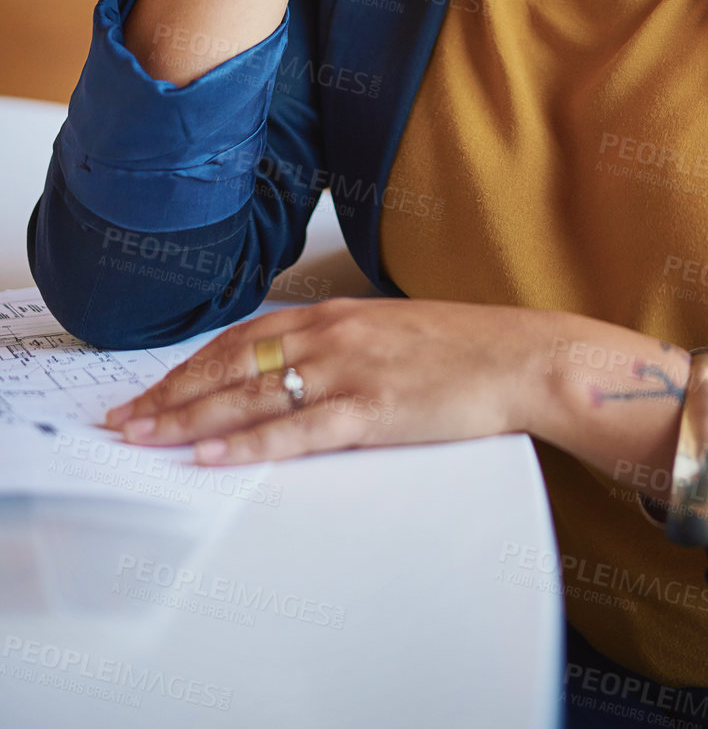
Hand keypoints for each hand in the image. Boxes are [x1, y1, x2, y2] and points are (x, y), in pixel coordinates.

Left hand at [102, 297, 536, 466]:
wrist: (520, 358)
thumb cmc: (462, 348)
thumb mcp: (387, 331)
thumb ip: (338, 344)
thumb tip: (293, 369)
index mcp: (334, 314)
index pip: (241, 339)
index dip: (189, 366)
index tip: (151, 389)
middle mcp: (332, 334)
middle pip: (231, 366)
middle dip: (171, 395)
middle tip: (124, 421)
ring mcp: (349, 370)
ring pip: (250, 397)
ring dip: (190, 420)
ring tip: (146, 438)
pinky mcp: (371, 409)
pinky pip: (295, 431)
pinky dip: (247, 444)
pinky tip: (212, 456)